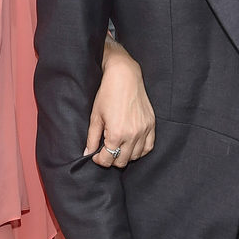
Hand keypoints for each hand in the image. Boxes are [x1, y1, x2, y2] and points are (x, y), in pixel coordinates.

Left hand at [86, 40, 155, 167]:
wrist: (125, 77)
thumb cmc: (108, 94)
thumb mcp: (96, 117)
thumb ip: (92, 138)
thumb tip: (87, 153)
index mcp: (116, 134)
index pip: (108, 160)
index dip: (99, 160)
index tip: (96, 155)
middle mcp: (132, 135)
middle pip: (122, 162)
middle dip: (111, 159)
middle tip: (105, 151)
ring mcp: (144, 131)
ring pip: (136, 157)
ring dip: (125, 156)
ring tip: (118, 146)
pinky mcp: (151, 125)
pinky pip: (149, 147)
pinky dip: (140, 150)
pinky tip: (132, 145)